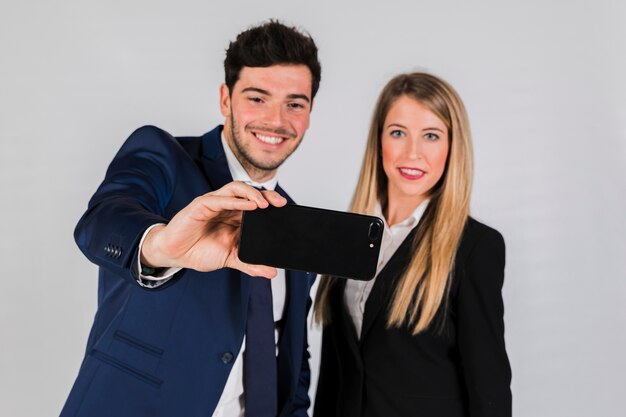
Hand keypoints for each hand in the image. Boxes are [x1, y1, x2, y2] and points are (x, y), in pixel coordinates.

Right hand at [140, 181, 286, 277]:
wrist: (175, 254)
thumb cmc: (199, 251)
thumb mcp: (230, 259)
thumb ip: (250, 264)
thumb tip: (271, 272)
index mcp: (235, 216)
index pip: (256, 203)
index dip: (271, 203)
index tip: (285, 208)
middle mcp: (227, 206)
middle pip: (250, 193)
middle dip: (267, 195)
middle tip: (280, 203)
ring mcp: (214, 203)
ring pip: (236, 189)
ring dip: (252, 194)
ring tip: (264, 204)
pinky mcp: (201, 205)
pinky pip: (219, 199)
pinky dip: (234, 201)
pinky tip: (247, 206)